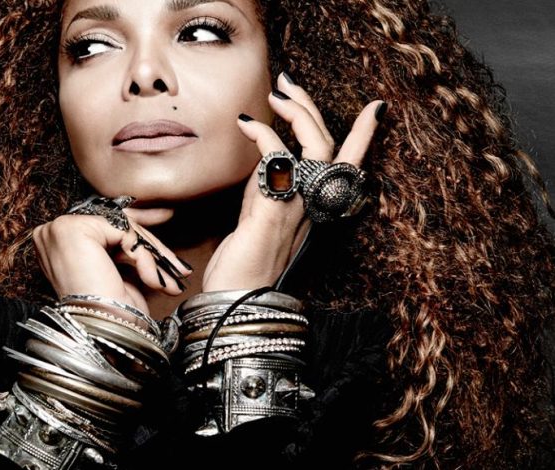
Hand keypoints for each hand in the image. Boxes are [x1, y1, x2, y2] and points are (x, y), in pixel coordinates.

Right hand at [31, 203, 191, 314]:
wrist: (104, 336)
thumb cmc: (110, 315)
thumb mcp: (123, 270)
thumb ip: (130, 243)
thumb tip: (160, 212)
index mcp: (57, 243)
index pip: (106, 225)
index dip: (139, 225)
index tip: (167, 216)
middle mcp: (52, 233)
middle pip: (116, 227)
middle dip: (152, 247)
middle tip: (179, 266)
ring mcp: (59, 229)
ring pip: (124, 229)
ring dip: (153, 257)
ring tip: (169, 280)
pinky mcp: (73, 230)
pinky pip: (125, 233)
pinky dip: (144, 258)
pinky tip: (152, 280)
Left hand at [202, 72, 384, 290]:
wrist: (237, 299)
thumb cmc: (246, 258)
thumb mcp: (261, 212)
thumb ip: (271, 182)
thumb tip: (269, 152)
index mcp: (315, 207)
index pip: (346, 165)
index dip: (363, 136)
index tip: (377, 107)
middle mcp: (314, 207)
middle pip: (331, 147)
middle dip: (313, 108)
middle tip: (289, 82)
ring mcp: (298, 209)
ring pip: (317, 148)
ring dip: (299, 114)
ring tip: (277, 93)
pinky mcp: (275, 212)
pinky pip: (278, 162)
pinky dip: (264, 136)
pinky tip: (247, 124)